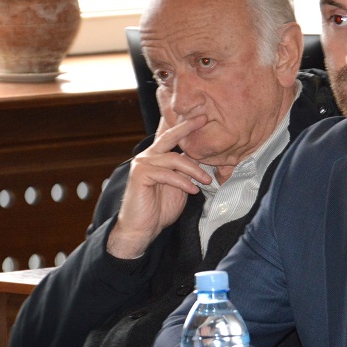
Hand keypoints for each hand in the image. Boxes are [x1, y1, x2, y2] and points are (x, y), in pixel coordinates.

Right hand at [106, 115, 212, 258]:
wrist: (142, 229)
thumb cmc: (160, 209)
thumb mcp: (180, 187)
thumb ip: (187, 172)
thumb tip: (202, 160)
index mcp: (157, 157)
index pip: (172, 138)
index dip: (186, 126)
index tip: (202, 117)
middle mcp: (148, 156)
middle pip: (170, 137)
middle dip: (187, 127)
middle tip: (204, 119)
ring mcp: (142, 164)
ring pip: (174, 159)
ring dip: (194, 170)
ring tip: (206, 181)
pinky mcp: (140, 175)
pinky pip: (168, 174)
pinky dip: (183, 182)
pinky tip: (193, 190)